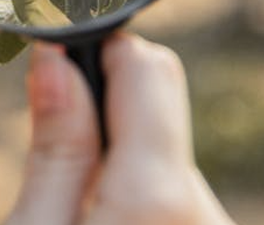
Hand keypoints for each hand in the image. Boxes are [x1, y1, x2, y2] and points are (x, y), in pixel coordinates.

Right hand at [6, 34, 234, 224]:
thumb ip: (55, 149)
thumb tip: (56, 56)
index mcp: (158, 197)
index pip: (148, 67)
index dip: (97, 54)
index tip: (56, 65)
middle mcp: (209, 214)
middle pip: (157, 115)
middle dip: (104, 123)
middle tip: (54, 171)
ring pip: (166, 159)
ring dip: (121, 171)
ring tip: (76, 216)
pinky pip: (180, 201)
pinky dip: (144, 203)